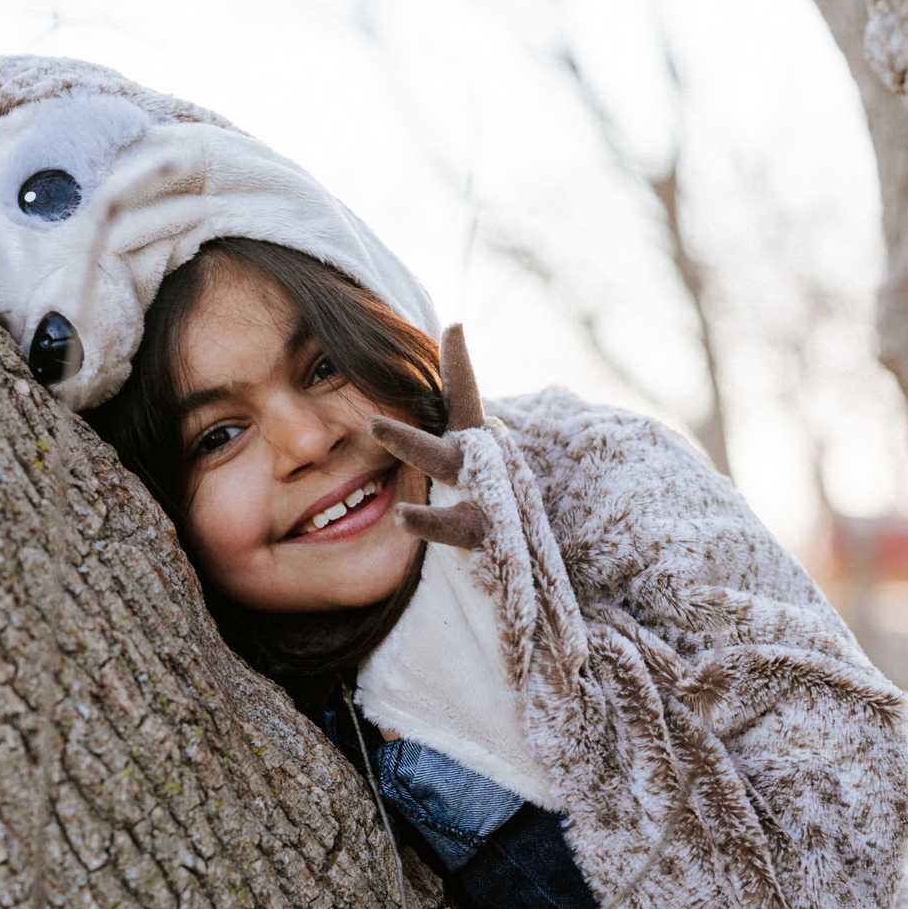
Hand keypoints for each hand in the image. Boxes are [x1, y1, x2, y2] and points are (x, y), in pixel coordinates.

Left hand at [369, 322, 489, 549]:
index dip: (459, 363)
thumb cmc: (494, 520)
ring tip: (372, 423)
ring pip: (444, 460)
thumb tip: (435, 406)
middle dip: (453, 375)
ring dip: (409, 440)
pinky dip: (427, 521)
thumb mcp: (471, 477)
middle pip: (464, 411)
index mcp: (480, 446)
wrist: (535, 582)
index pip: (467, 396)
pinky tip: (400, 516)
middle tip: (432, 333)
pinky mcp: (486, 535)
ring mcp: (489, 496)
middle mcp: (487, 463)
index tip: (453, 325)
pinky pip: (453, 526)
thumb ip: (451, 446)